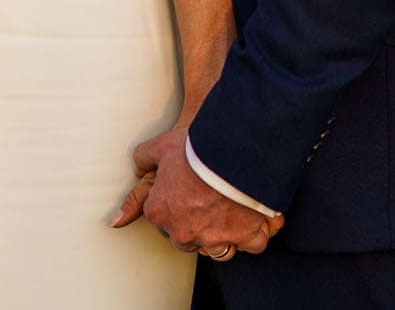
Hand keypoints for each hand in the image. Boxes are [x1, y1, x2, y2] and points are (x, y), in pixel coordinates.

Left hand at [110, 126, 280, 257]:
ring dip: (223, 236)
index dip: (172, 202)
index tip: (184, 190)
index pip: (158, 216)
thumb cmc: (197, 148)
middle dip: (195, 225)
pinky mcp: (243, 237)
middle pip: (185, 239)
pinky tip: (256, 219)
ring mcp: (214, 238)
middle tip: (207, 201)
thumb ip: (145, 157)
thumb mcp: (162, 145)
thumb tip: (138, 167)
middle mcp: (183, 232)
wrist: (234, 150)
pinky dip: (256, 234)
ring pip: (218, 249)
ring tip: (231, 215)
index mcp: (159, 212)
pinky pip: (252, 245)